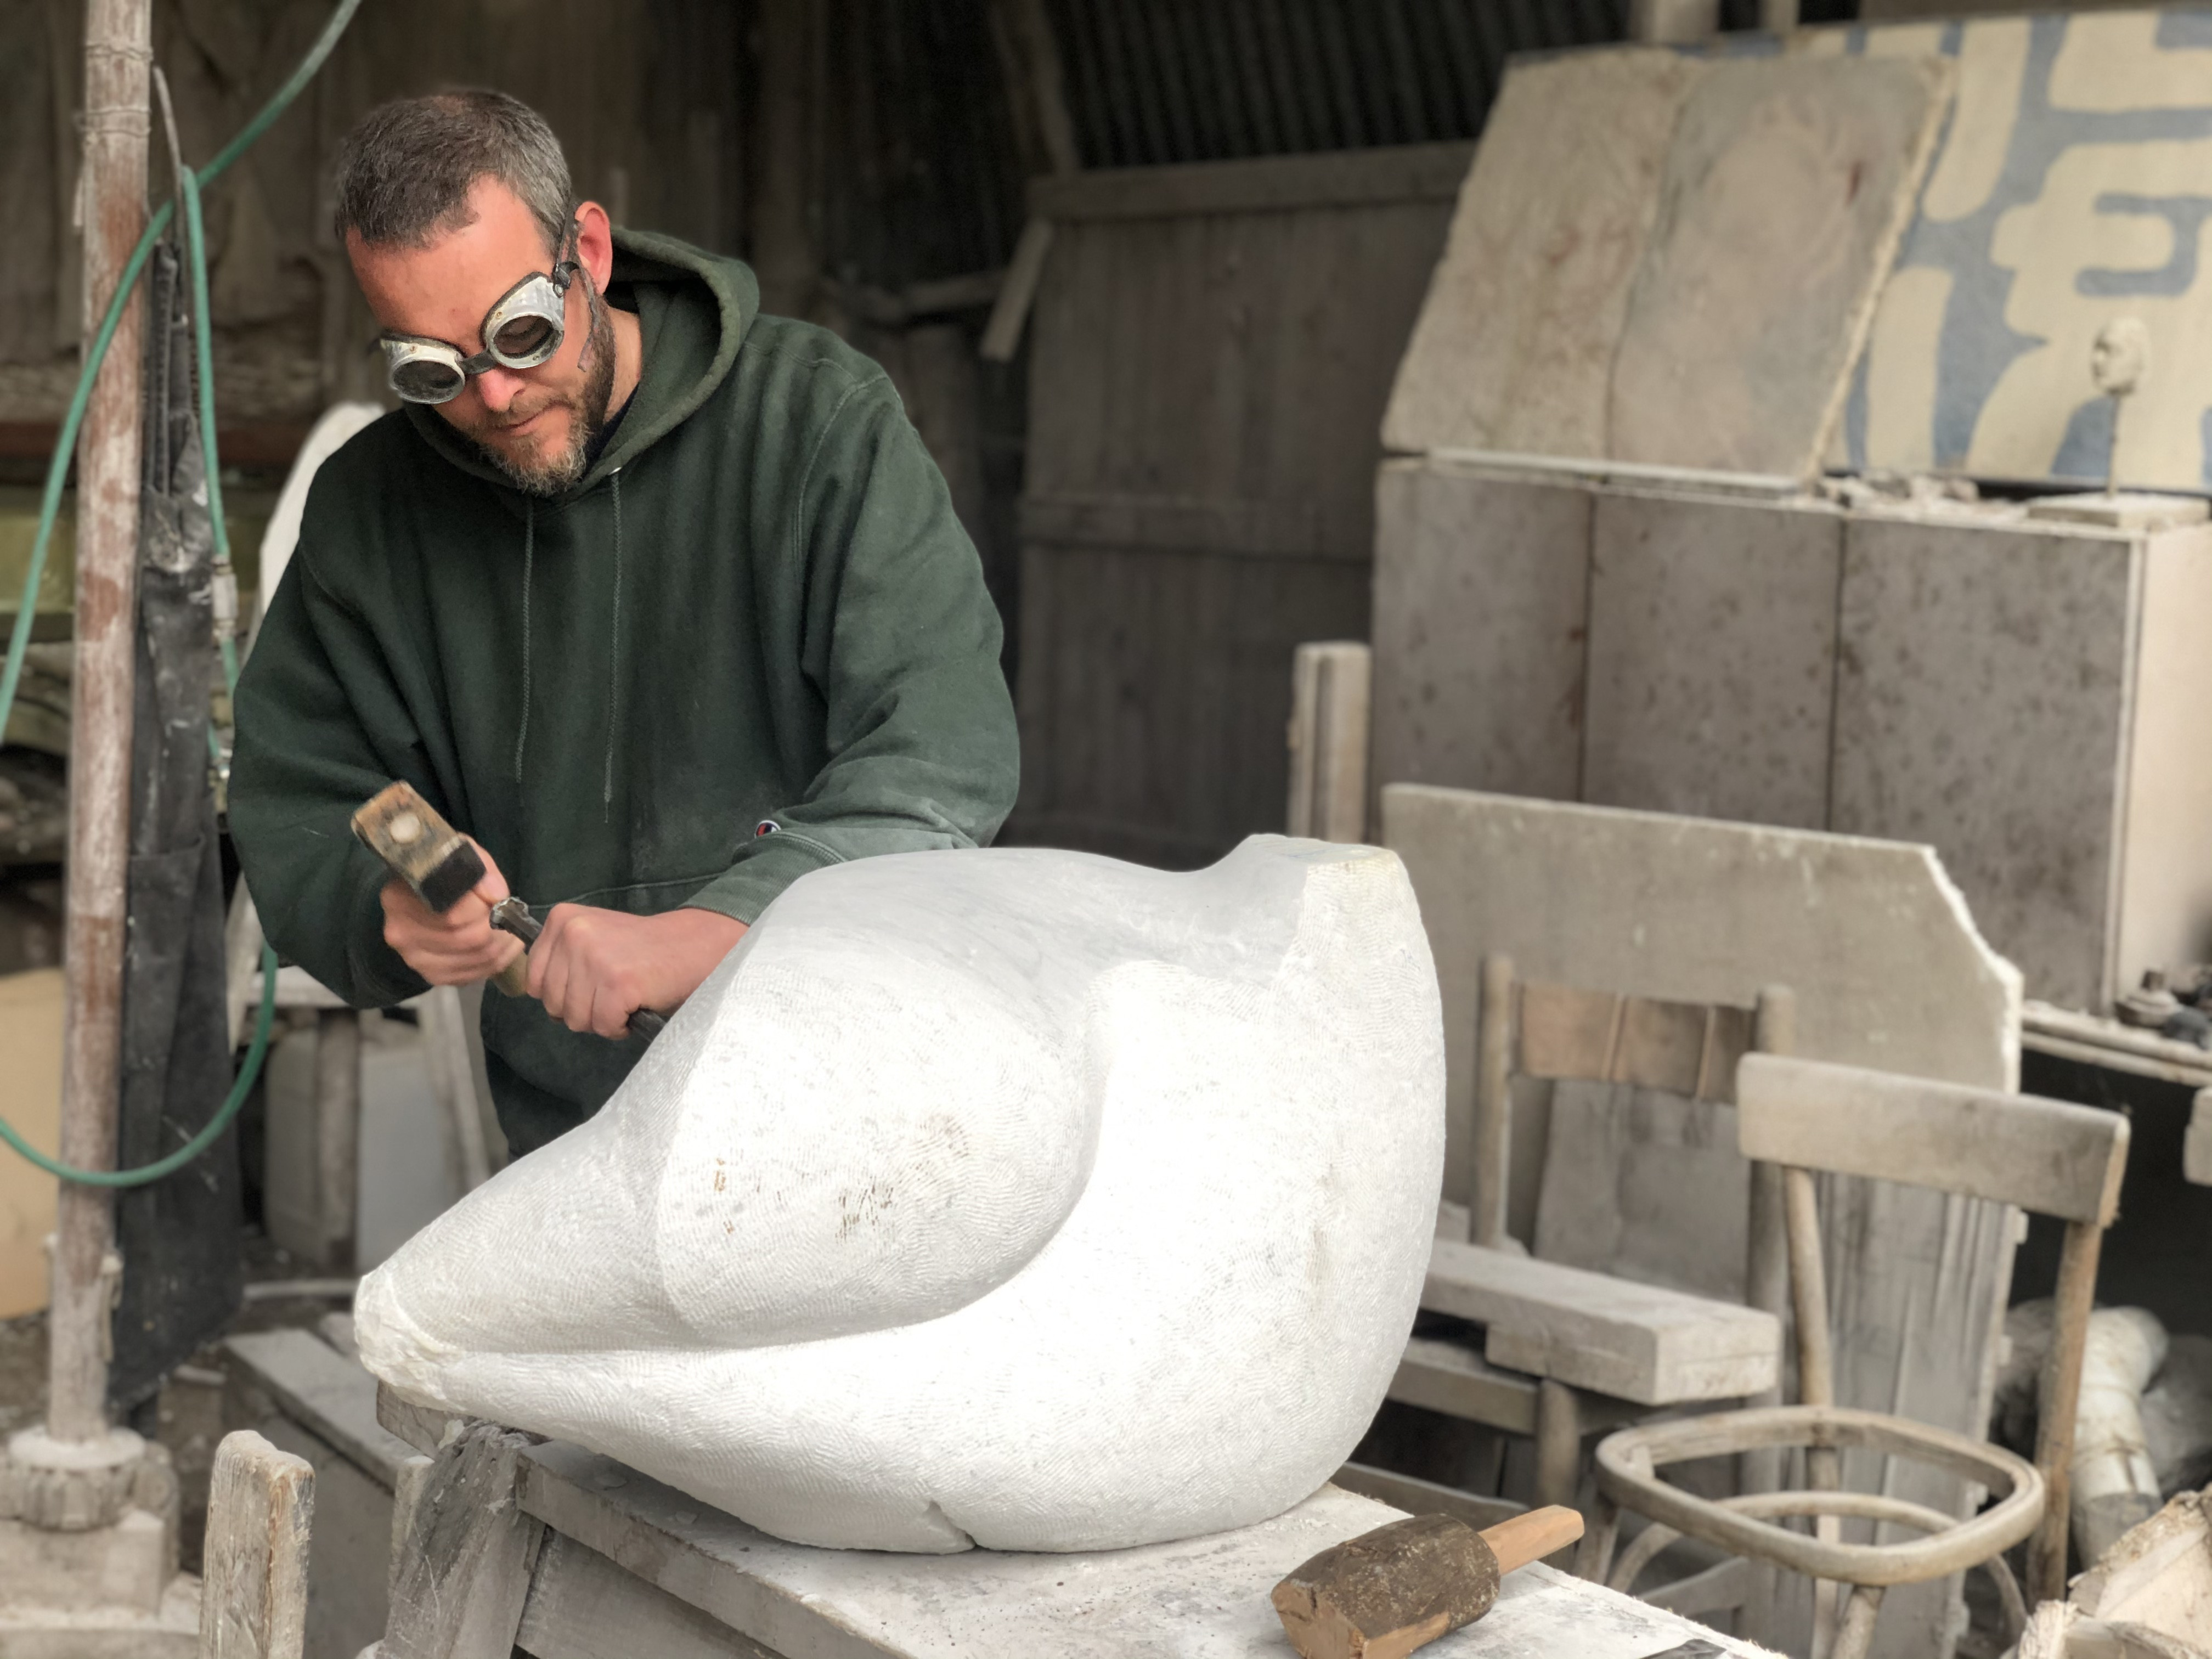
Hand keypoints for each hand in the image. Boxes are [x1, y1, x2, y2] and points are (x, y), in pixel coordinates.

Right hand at [379, 841, 524, 986]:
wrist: (423, 896)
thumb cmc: (443, 872)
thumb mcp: (459, 856)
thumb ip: (480, 870)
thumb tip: (496, 895)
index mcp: (399, 898)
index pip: (453, 913)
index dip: (484, 906)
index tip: (497, 897)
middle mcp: (401, 932)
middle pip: (466, 939)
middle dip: (496, 927)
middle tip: (508, 916)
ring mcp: (413, 959)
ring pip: (475, 959)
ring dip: (501, 946)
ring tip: (509, 930)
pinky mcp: (431, 975)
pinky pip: (473, 975)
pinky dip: (495, 962)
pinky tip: (500, 946)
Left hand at [528, 905, 749, 1037]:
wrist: (694, 945)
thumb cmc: (643, 950)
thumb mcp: (592, 938)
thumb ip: (561, 958)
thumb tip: (536, 993)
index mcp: (561, 919)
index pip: (535, 982)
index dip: (563, 994)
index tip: (594, 983)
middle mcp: (574, 933)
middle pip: (553, 1005)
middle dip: (583, 1010)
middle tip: (614, 991)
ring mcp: (595, 958)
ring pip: (576, 1019)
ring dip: (603, 1019)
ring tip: (627, 996)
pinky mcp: (617, 983)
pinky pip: (603, 1026)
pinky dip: (620, 1026)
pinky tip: (637, 1003)